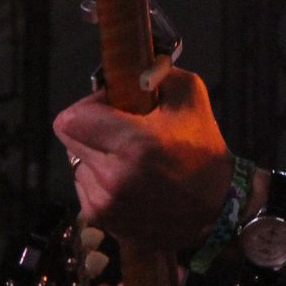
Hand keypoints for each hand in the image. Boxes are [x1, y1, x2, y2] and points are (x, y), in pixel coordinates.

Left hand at [55, 69, 233, 252]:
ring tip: (128, 161)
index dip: (89, 107)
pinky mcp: (103, 221)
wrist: (217, 210)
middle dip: (90, 130)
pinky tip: (129, 183)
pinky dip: (101, 182)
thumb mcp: (191, 99)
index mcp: (132, 144)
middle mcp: (112, 177)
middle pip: (68, 140)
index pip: (71, 119)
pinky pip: (85, 189)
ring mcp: (105, 203)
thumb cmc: (203, 151)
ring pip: (76, 165)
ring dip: (96, 157)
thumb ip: (158, 72)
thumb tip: (132, 64)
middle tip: (119, 132)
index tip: (112, 109)